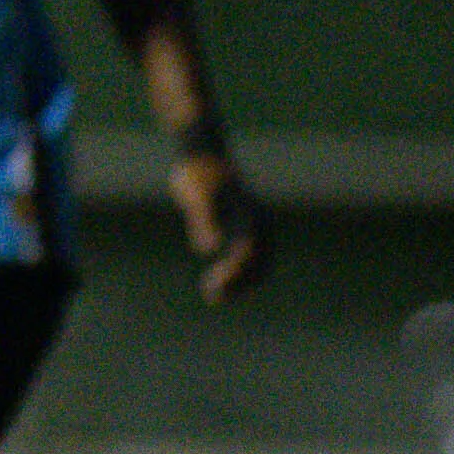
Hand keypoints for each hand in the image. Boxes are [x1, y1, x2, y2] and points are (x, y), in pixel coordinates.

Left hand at [171, 154, 272, 302]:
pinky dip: (240, 273)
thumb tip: (209, 248)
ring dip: (240, 282)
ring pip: (258, 263)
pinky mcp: (248, 229)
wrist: (203, 155)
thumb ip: (202, 220)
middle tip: (213, 297)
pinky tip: (222, 285)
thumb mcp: (194, 194)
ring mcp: (257, 225)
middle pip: (257, 261)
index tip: (216, 287)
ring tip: (215, 296)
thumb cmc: (197, 175)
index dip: (234, 274)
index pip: (247, 252)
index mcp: (248, 214)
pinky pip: (251, 257)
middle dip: (238, 283)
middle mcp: (258, 222)